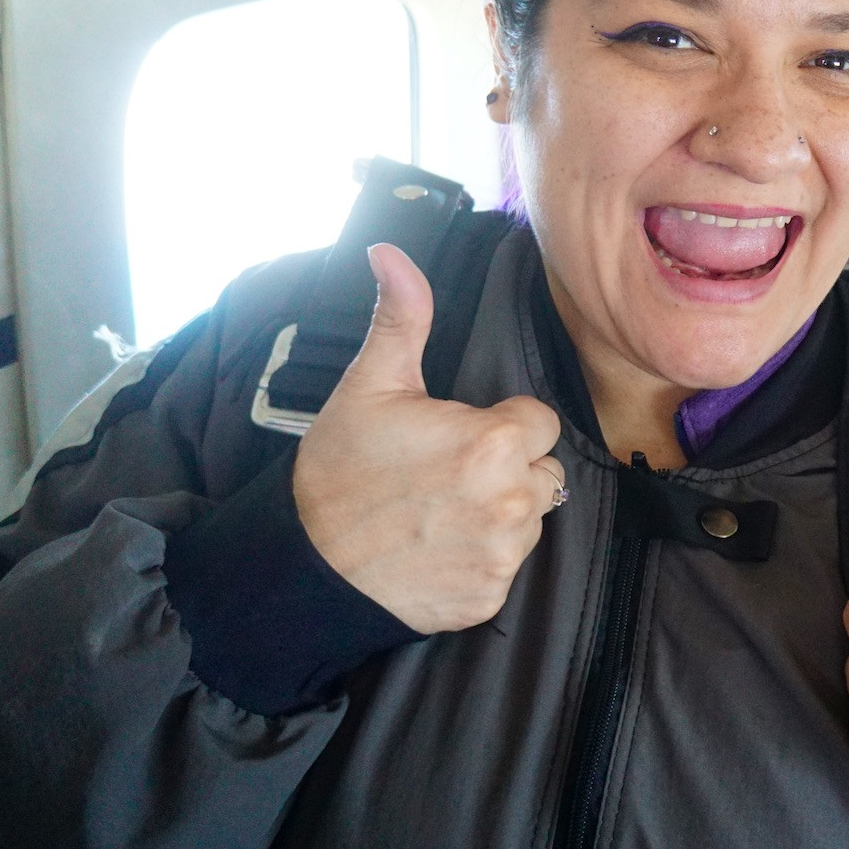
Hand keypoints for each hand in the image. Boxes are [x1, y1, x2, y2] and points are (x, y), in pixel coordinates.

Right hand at [293, 244, 563, 632]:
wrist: (306, 568)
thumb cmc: (339, 472)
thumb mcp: (370, 386)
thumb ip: (402, 317)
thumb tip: (391, 252)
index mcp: (495, 442)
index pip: (538, 420)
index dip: (500, 424)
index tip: (457, 436)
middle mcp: (512, 501)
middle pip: (542, 470)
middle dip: (506, 468)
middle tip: (444, 475)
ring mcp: (504, 554)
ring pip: (531, 517)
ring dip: (499, 513)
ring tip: (438, 511)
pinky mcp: (490, 596)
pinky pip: (507, 564)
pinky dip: (480, 558)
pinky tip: (436, 548)